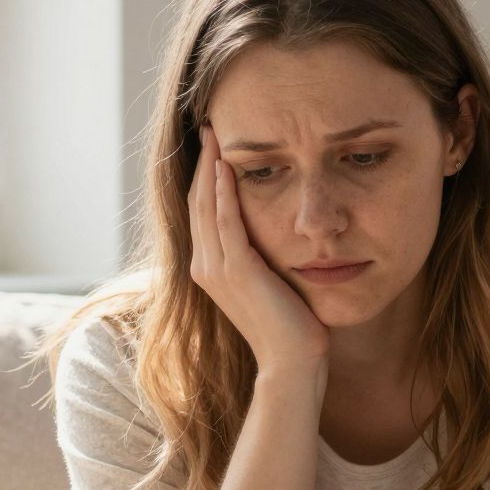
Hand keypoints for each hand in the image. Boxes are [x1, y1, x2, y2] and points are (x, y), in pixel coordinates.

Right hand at [187, 125, 329, 380]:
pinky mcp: (236, 270)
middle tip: (209, 126)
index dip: (204, 176)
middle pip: (197, 201)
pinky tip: (226, 164)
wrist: (292, 363)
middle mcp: (204, 266)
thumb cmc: (291, 327)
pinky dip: (223, 191)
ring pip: (206, 206)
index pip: (203, 211)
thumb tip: (275, 233)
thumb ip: (262, 257)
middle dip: (203, 161)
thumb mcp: (271, 283)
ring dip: (210, 166)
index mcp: (210, 269)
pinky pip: (225, 220)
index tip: (214, 145)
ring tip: (216, 133)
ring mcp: (216, 268)